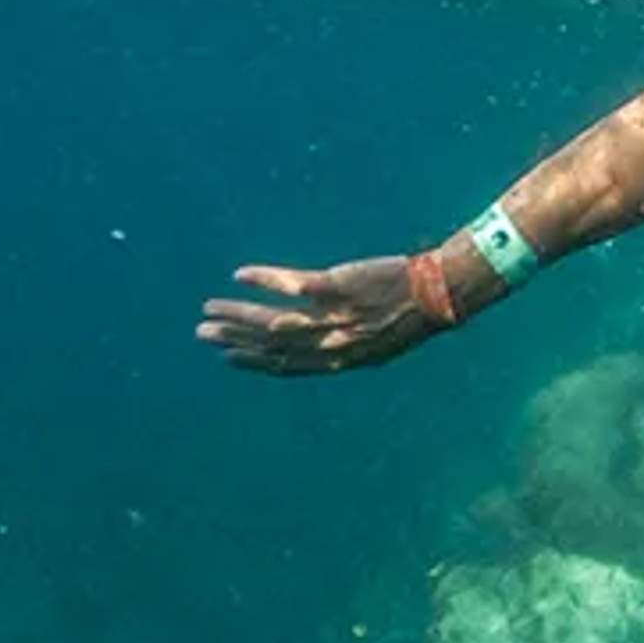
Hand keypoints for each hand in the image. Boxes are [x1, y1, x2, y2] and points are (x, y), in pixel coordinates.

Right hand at [198, 255, 454, 375]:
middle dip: (235, 339)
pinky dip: (263, 280)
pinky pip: (292, 285)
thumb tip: (323, 348)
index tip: (227, 357)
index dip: (255, 364)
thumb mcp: (378, 344)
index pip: (288, 367)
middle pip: (273, 345)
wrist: (440, 293)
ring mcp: (334, 315)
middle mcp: (333, 343)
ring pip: (275, 320)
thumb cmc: (410, 315)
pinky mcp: (338, 285)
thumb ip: (345, 346)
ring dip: (239, 314)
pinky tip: (240, 275)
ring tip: (211, 307)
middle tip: (203, 333)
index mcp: (342, 361)